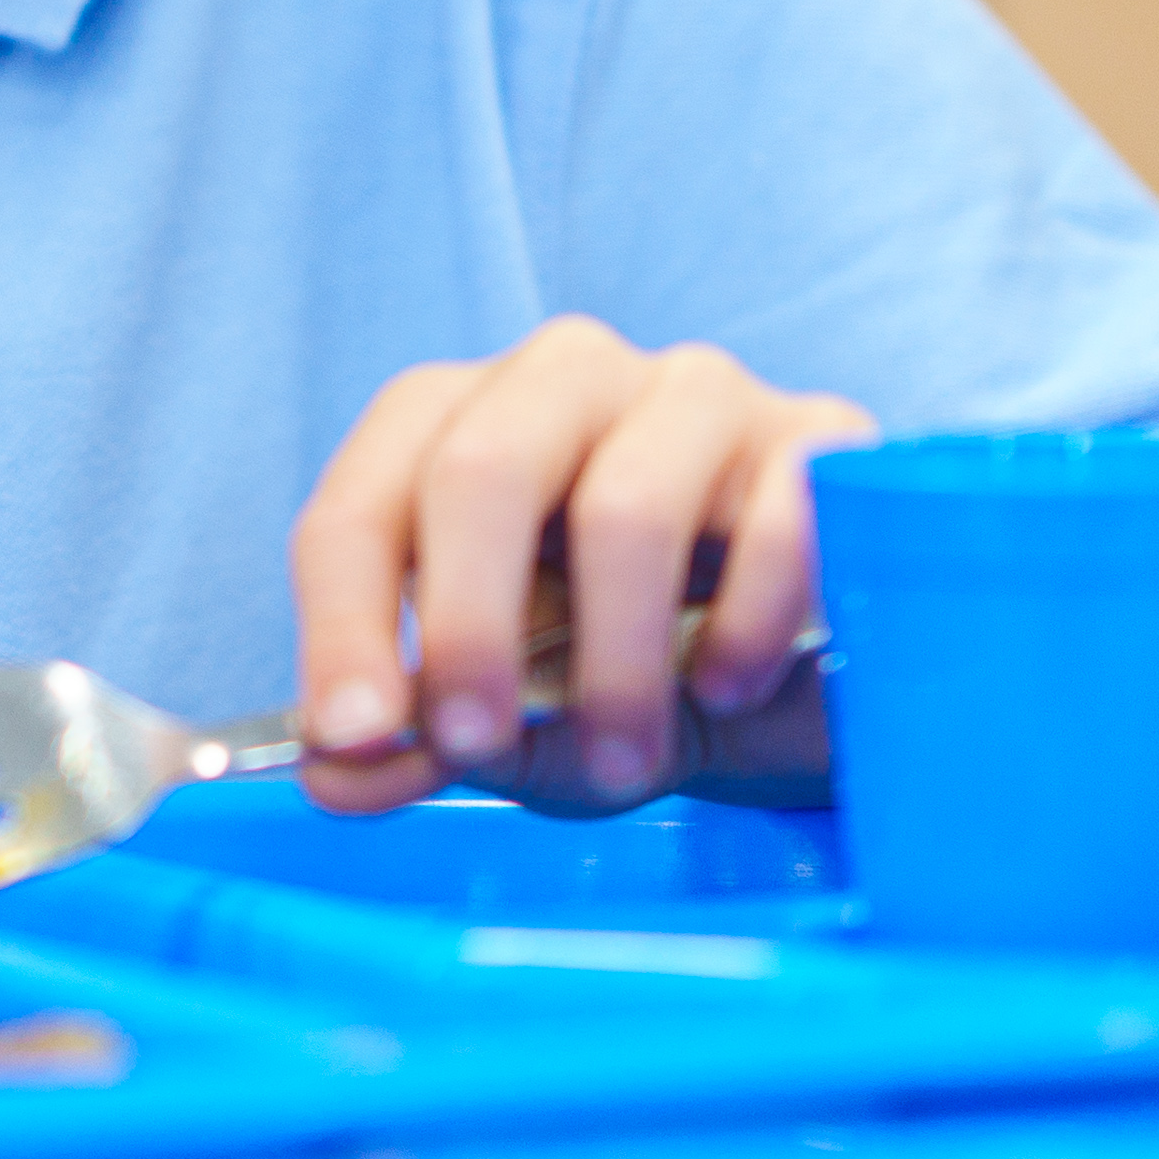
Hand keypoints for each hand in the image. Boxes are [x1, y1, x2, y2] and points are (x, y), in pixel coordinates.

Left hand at [288, 315, 870, 815]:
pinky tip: (729, 689)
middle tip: (476, 746)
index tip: (354, 736)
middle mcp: (566, 382)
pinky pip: (773, 526)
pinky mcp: (818, 440)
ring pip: (624, 508)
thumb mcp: (529, 716)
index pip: (364, 506)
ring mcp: (696, 396)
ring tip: (623, 760)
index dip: (344, 622)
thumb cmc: (639, 666)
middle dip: (467, 627)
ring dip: (614, 663)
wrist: (817, 661)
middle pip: (480, 470)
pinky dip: (741, 630)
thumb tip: (340, 776)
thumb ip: (434, 742)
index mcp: (458, 430)